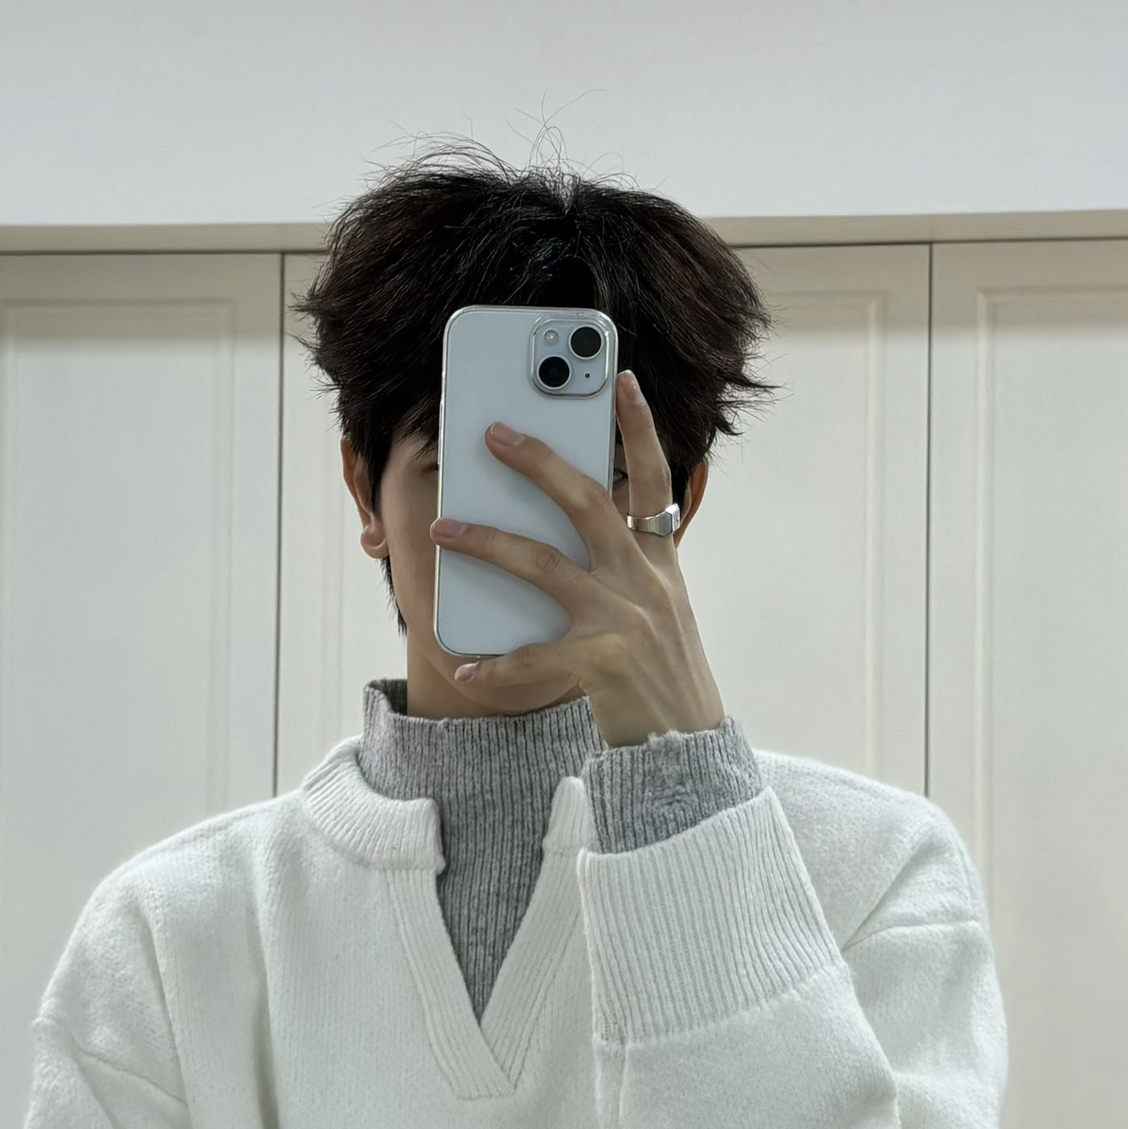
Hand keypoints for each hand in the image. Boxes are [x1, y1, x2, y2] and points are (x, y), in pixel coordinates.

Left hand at [427, 369, 723, 748]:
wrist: (684, 748)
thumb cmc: (660, 676)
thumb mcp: (660, 610)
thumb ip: (629, 566)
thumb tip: (582, 524)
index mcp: (659, 563)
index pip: (653, 481)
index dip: (639, 428)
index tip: (620, 380)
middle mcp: (643, 581)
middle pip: (586, 502)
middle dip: (538, 462)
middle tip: (494, 434)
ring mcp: (622, 619)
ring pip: (544, 564)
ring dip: (487, 542)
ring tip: (443, 528)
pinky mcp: (602, 663)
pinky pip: (534, 658)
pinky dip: (496, 667)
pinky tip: (466, 670)